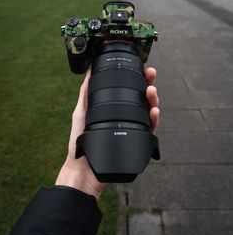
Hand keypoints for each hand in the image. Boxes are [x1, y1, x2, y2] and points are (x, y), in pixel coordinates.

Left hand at [55, 67, 159, 199]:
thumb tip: (88, 72)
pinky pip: (150, 129)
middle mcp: (127, 116)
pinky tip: (153, 111)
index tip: (138, 66)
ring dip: (153, 99)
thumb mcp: (81, 112)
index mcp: (115, 108)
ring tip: (151, 90)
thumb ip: (86, 93)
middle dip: (148, 83)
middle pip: (142, 97)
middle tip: (150, 73)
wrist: (83, 168)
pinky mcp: (138, 141)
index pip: (128, 90)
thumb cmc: (80, 141)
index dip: (135, 78)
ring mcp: (134, 128)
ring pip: (149, 110)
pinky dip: (153, 119)